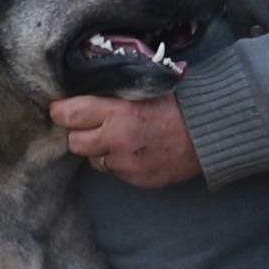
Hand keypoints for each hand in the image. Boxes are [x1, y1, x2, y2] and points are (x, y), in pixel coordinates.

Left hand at [49, 94, 200, 187]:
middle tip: (91, 123)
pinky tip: (135, 150)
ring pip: (93, 160)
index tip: (59, 108)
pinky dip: (119, 163)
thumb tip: (84, 93)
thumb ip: (112, 93)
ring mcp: (127, 165)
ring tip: (119, 137)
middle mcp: (118, 140)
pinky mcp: (138, 180)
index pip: (70, 114)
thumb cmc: (179, 102)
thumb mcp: (143, 88)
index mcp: (118, 112)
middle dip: (79, 132)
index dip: (60, 110)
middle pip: (74, 142)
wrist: (210, 131)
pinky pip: (115, 172)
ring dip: (100, 149)